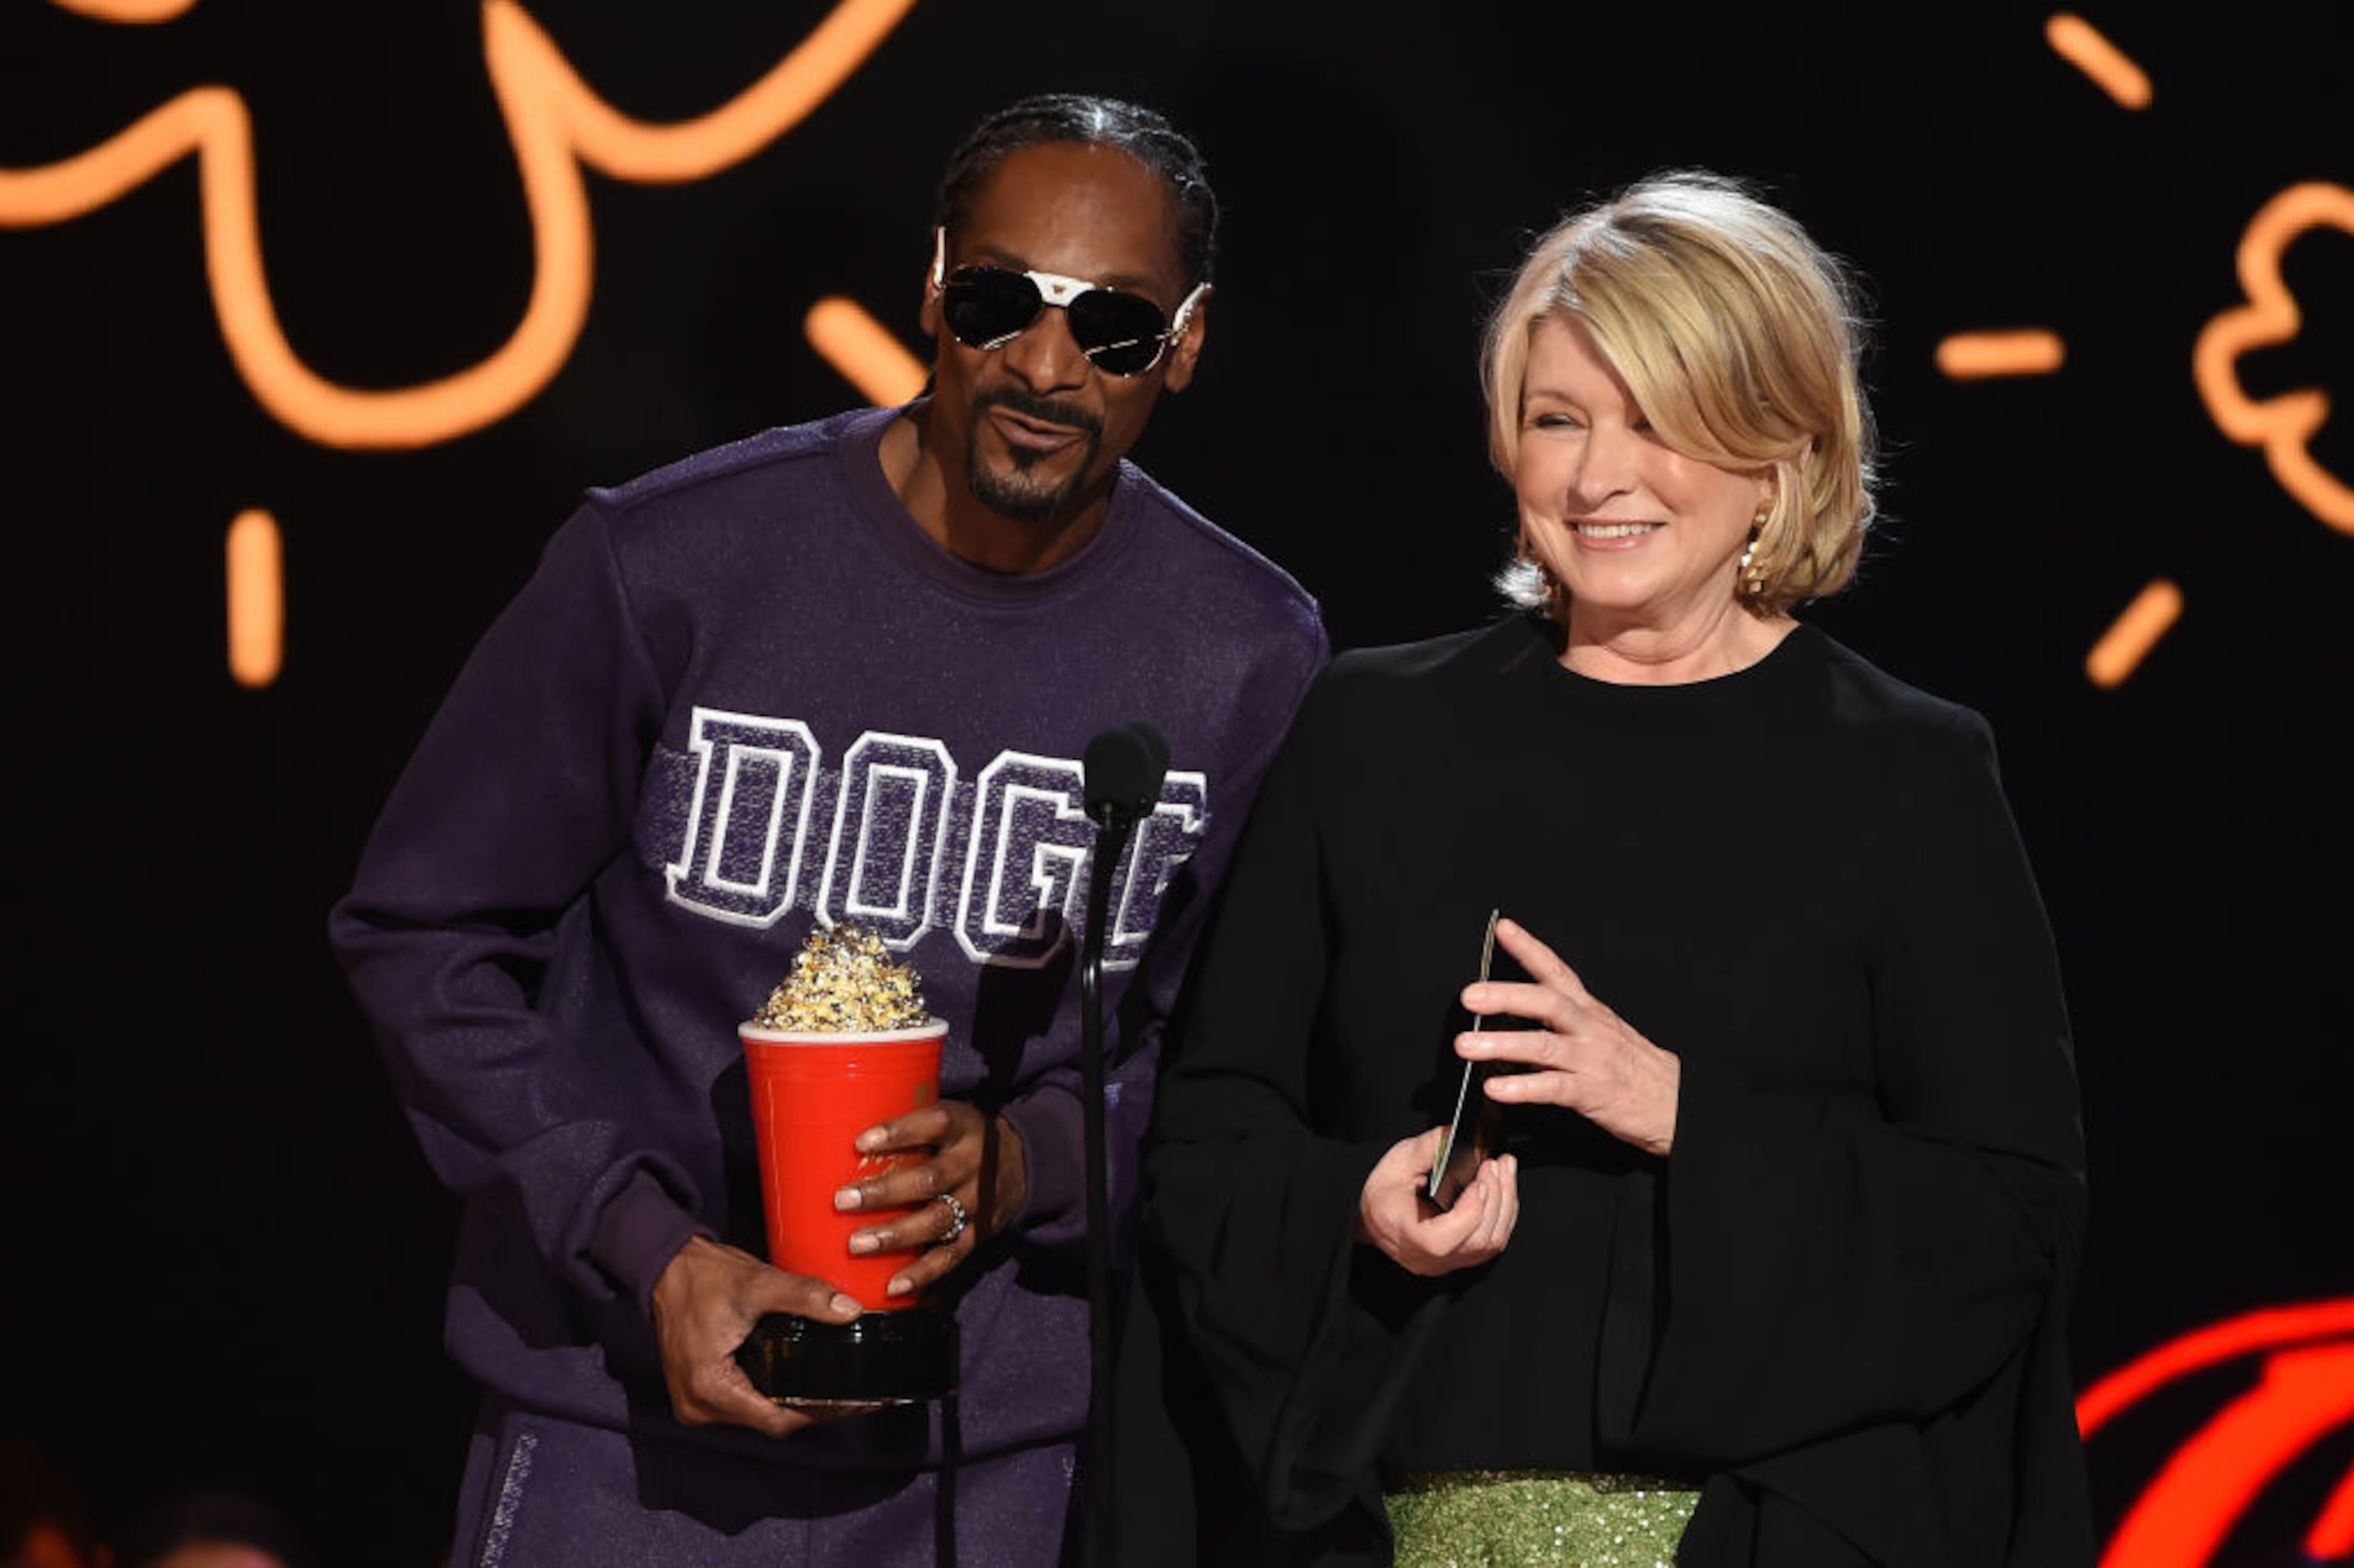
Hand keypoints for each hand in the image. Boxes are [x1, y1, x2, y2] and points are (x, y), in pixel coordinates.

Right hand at [648, 1236, 862, 1437]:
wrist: (665, 1267)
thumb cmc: (702, 1276)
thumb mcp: (759, 1283)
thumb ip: (806, 1296)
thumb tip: (849, 1310)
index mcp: (710, 1387)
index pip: (777, 1419)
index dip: (819, 1412)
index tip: (853, 1403)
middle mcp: (698, 1405)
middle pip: (769, 1421)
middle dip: (809, 1407)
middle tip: (850, 1393)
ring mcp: (695, 1402)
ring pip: (756, 1415)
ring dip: (788, 1402)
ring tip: (827, 1385)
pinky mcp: (697, 1393)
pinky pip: (742, 1405)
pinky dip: (767, 1393)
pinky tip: (793, 1379)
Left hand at [832, 1100, 1026, 1299]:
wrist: (1022, 1164)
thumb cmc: (961, 1138)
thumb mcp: (948, 1117)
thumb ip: (908, 1122)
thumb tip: (837, 1120)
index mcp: (963, 1128)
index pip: (934, 1123)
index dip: (898, 1132)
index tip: (860, 1141)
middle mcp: (972, 1165)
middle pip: (930, 1179)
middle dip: (884, 1192)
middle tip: (842, 1200)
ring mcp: (977, 1202)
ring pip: (936, 1220)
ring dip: (895, 1234)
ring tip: (856, 1244)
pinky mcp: (978, 1234)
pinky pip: (950, 1257)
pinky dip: (922, 1273)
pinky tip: (892, 1286)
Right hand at [1357, 1125, 1518, 1276]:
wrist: (1373, 1216)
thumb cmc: (1382, 1193)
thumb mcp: (1398, 1162)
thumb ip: (1428, 1148)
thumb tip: (1456, 1135)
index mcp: (1405, 1236)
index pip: (1443, 1242)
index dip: (1470, 1212)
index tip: (1481, 1179)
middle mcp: (1427, 1259)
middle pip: (1477, 1242)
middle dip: (1496, 1198)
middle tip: (1498, 1165)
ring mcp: (1446, 1264)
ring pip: (1490, 1245)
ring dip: (1505, 1205)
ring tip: (1505, 1171)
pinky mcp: (1460, 1258)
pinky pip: (1491, 1243)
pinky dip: (1503, 1215)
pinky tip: (1503, 1189)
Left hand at [1459, 917, 1680, 1155]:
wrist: (1678, 1101)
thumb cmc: (1633, 1066)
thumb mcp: (1602, 1030)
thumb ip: (1562, 1020)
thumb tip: (1513, 1012)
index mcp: (1589, 1010)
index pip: (1557, 971)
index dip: (1530, 948)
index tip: (1503, 929)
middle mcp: (1589, 1028)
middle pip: (1547, 1002)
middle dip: (1505, 996)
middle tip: (1469, 996)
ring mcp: (1591, 1059)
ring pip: (1543, 1046)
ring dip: (1501, 1044)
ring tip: (1466, 1045)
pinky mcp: (1594, 1092)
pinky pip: (1554, 1087)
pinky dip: (1523, 1087)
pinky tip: (1496, 1087)